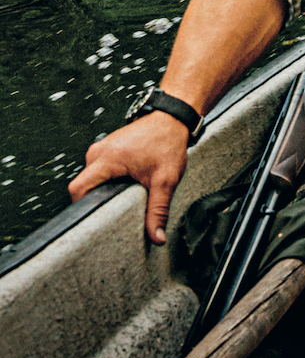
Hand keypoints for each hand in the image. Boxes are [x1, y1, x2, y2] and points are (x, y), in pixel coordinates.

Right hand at [68, 112, 188, 244]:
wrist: (172, 119)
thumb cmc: (167, 142)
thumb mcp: (165, 180)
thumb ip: (158, 210)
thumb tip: (157, 238)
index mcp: (105, 158)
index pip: (78, 188)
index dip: (83, 208)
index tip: (96, 221)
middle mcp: (97, 153)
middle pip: (83, 187)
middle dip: (96, 203)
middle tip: (114, 215)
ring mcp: (99, 150)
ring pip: (91, 180)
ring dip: (103, 192)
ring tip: (121, 201)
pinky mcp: (105, 151)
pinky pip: (98, 172)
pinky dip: (108, 183)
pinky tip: (122, 189)